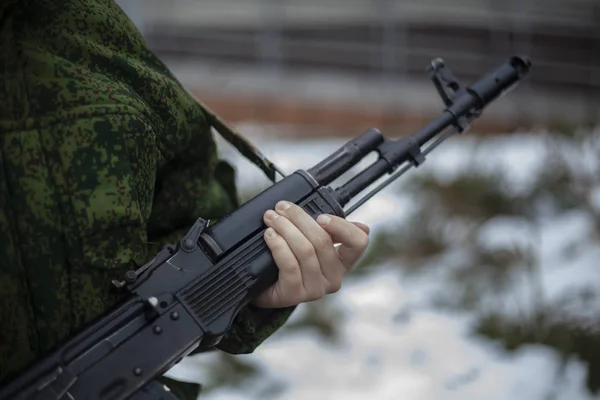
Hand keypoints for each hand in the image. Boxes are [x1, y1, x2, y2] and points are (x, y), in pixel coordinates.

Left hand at [252, 200, 369, 308]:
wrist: (262, 287)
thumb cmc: (289, 260)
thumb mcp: (311, 241)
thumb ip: (329, 230)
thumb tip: (360, 225)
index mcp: (343, 261)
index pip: (358, 242)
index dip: (342, 227)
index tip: (321, 216)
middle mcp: (334, 277)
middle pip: (323, 241)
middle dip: (299, 218)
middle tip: (282, 207)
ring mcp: (316, 288)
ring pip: (305, 251)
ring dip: (285, 229)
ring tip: (272, 218)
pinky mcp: (295, 295)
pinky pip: (289, 265)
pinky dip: (278, 245)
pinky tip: (269, 235)